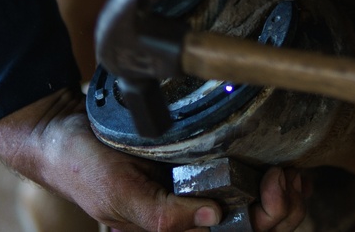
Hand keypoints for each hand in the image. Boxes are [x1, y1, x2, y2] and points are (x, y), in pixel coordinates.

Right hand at [0, 87, 306, 230]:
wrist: (63, 133)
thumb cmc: (85, 169)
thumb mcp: (118, 194)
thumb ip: (162, 215)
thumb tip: (211, 218)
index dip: (270, 216)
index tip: (276, 183)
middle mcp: (194, 219)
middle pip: (260, 227)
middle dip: (286, 205)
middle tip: (288, 174)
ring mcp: (202, 194)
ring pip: (263, 210)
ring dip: (287, 193)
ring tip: (291, 169)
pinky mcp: (204, 167)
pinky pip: (250, 183)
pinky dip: (275, 177)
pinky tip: (285, 162)